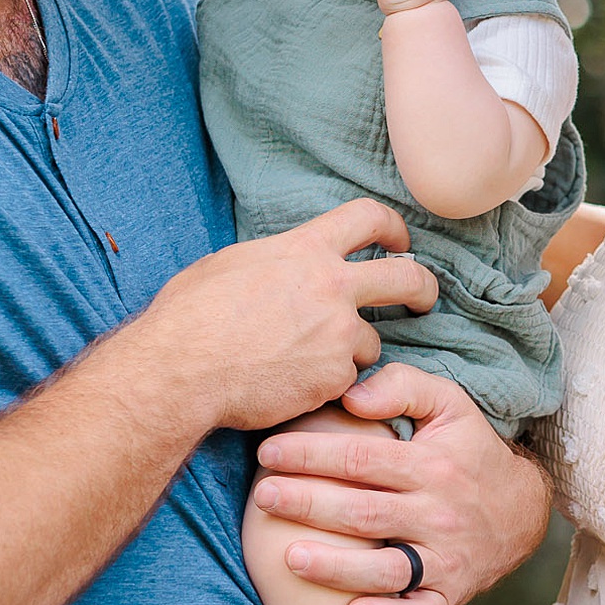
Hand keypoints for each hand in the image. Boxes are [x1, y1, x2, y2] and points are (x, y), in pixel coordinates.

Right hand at [135, 200, 437, 432]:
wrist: (181, 372)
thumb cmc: (189, 318)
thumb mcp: (230, 265)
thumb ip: (273, 261)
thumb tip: (282, 263)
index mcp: (305, 249)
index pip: (369, 217)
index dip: (393, 227)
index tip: (400, 243)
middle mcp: (332, 287)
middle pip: (405, 278)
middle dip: (422, 288)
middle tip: (422, 299)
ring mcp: (339, 334)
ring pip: (371, 344)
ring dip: (350, 354)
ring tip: (305, 363)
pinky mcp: (335, 378)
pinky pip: (345, 381)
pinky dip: (326, 386)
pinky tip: (292, 386)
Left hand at [252, 364, 550, 604]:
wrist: (520, 512)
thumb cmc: (467, 452)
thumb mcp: (449, 404)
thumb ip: (401, 387)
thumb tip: (351, 396)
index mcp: (430, 465)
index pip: (361, 457)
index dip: (311, 453)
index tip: (268, 452)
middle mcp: (437, 513)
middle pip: (364, 512)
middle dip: (309, 504)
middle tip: (263, 497)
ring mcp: (444, 558)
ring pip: (386, 567)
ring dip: (338, 568)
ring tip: (290, 558)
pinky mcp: (448, 593)